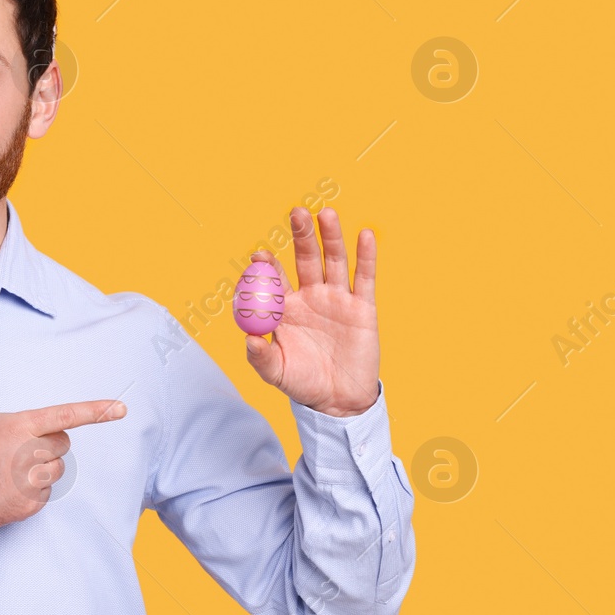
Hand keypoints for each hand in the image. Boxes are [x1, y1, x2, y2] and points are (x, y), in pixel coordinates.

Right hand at [0, 399, 127, 536]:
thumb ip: (21, 424)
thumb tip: (45, 428)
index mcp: (16, 427)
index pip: (64, 416)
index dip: (96, 411)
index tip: (120, 408)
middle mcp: (26, 453)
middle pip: (63, 444)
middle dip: (48, 446)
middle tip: (21, 452)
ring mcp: (29, 481)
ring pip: (58, 468)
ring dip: (43, 468)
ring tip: (12, 472)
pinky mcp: (30, 505)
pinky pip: (47, 491)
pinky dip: (33, 489)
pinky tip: (9, 489)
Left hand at [243, 206, 378, 417]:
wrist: (339, 401)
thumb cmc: (303, 383)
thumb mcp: (276, 372)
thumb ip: (260, 356)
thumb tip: (248, 338)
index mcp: (286, 308)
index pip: (276, 278)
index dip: (268, 265)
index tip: (259, 254)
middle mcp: (311, 297)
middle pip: (305, 258)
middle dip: (301, 236)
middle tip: (296, 213)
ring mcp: (337, 299)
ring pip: (334, 261)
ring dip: (331, 237)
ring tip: (326, 214)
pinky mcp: (362, 307)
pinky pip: (364, 278)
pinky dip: (366, 257)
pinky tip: (364, 235)